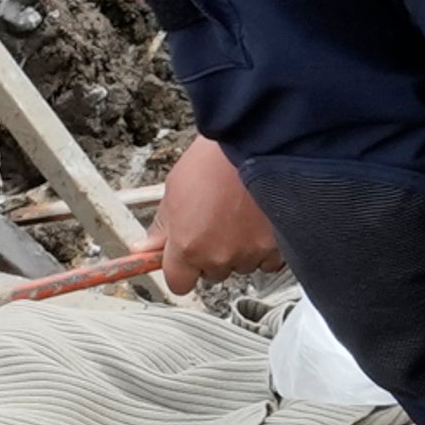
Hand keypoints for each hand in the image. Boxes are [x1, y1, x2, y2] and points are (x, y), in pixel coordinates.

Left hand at [156, 136, 284, 295]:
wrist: (256, 142)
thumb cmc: (216, 159)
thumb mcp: (175, 188)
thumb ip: (163, 225)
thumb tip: (146, 246)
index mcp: (187, 246)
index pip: (178, 283)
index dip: (182, 269)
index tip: (185, 259)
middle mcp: (218, 256)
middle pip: (212, 273)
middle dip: (213, 254)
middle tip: (217, 223)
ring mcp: (249, 253)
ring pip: (241, 266)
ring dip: (240, 249)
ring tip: (241, 216)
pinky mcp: (277, 247)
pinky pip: (268, 261)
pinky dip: (265, 247)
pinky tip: (260, 223)